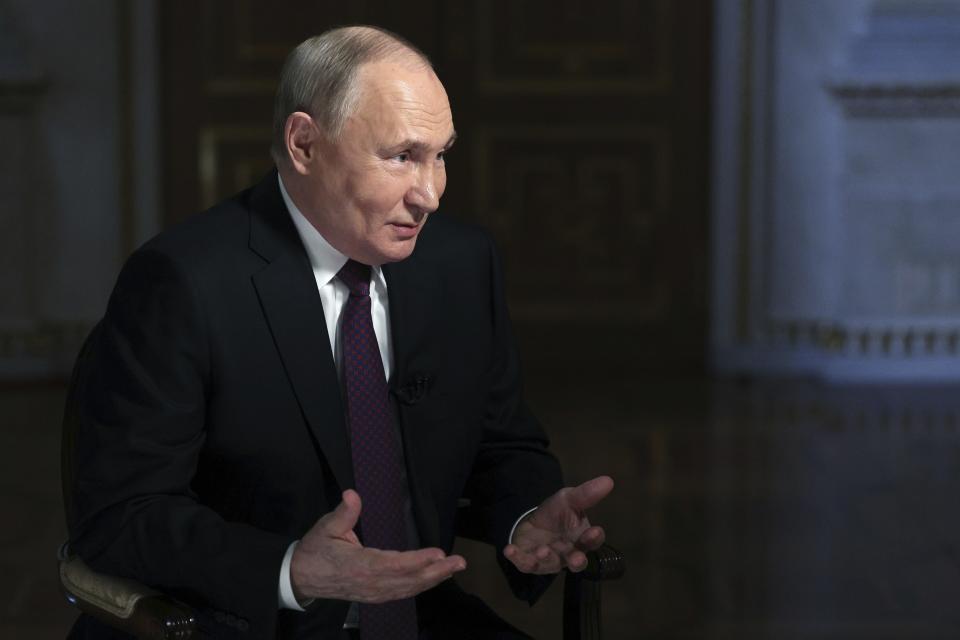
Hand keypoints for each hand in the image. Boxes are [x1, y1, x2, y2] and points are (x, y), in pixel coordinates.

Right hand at [290, 490, 465, 602]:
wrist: (301, 577)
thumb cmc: (316, 549)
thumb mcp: (326, 527)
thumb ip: (343, 513)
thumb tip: (352, 494)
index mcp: (358, 565)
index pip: (393, 564)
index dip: (417, 561)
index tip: (437, 553)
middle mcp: (369, 583)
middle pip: (408, 580)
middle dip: (436, 572)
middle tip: (459, 562)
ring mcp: (373, 592)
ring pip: (408, 589)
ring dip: (433, 579)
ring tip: (454, 568)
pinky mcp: (374, 596)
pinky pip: (402, 593)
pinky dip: (421, 587)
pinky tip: (435, 578)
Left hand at [503, 476, 612, 574]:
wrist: (533, 523)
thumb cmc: (557, 514)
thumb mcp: (570, 499)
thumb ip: (587, 494)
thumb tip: (608, 480)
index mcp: (581, 539)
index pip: (592, 541)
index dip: (594, 538)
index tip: (595, 531)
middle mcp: (568, 554)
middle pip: (576, 562)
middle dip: (576, 561)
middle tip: (576, 559)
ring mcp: (549, 561)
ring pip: (550, 564)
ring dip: (546, 558)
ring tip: (542, 550)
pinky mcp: (529, 562)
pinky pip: (524, 563)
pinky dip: (517, 558)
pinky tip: (509, 550)